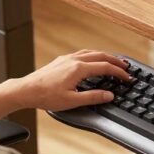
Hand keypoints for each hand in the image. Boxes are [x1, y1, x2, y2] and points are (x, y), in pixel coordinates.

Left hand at [14, 50, 131, 110]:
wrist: (26, 90)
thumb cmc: (46, 96)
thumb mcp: (72, 101)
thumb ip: (93, 97)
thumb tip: (109, 95)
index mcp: (79, 69)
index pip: (105, 67)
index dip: (119, 72)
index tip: (127, 77)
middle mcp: (74, 60)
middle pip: (101, 55)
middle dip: (115, 60)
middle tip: (126, 66)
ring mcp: (66, 58)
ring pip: (91, 52)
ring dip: (104, 55)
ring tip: (112, 61)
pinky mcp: (60, 60)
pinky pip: (82, 53)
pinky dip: (93, 55)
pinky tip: (92, 60)